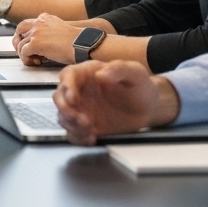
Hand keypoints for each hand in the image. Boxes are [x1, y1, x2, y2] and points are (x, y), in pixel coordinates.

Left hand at [12, 13, 84, 65]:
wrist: (82, 45)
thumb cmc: (76, 42)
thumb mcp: (59, 31)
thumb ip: (47, 32)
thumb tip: (40, 44)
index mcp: (44, 18)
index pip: (27, 24)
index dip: (27, 35)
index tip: (30, 43)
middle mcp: (38, 23)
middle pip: (19, 30)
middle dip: (19, 41)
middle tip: (24, 51)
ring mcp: (36, 33)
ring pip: (21, 44)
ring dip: (26, 54)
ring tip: (36, 59)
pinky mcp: (36, 44)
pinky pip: (23, 52)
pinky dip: (27, 59)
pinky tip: (36, 62)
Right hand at [53, 60, 180, 144]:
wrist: (148, 109)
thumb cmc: (140, 87)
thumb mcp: (135, 73)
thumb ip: (119, 68)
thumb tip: (100, 74)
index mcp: (87, 73)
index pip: (68, 75)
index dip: (67, 86)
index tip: (73, 99)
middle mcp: (79, 90)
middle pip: (59, 97)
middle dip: (66, 110)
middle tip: (82, 120)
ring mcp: (80, 108)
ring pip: (62, 116)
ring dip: (71, 125)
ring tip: (90, 130)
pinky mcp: (84, 125)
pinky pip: (72, 132)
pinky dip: (77, 137)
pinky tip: (91, 138)